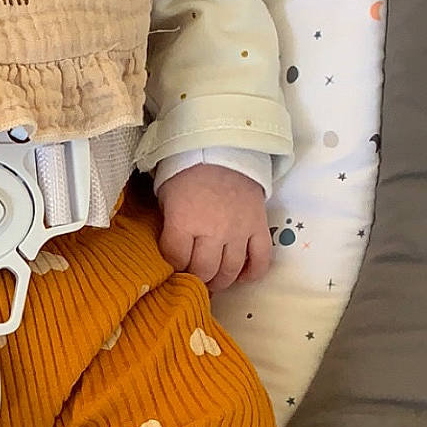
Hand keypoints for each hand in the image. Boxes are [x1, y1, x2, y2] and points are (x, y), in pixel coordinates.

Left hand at [155, 163, 271, 291]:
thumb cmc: (188, 171)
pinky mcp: (259, 227)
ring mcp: (239, 231)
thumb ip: (168, 224)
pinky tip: (241, 276)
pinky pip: (260, 259)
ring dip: (220, 280)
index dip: (172, 265)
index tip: (173, 262)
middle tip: (193, 276)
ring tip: (213, 280)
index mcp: (185, 220)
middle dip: (195, 277)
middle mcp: (213, 231)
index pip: (176, 259)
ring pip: (230, 270)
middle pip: (204, 270)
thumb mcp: (166, 195)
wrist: (223, 146)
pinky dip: (252, 273)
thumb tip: (169, 250)